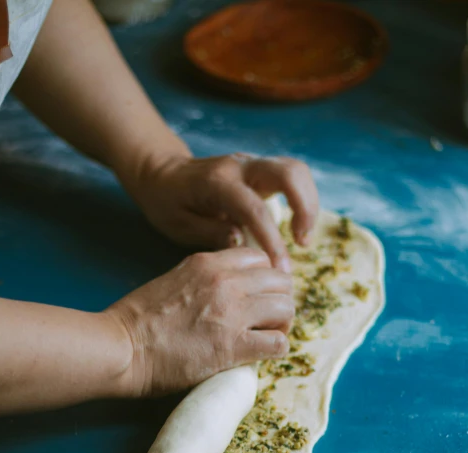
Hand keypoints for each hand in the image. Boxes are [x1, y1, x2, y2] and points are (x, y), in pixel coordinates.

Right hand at [105, 247, 293, 395]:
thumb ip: (202, 279)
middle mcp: (225, 282)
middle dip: (278, 301)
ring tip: (266, 338)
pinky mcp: (232, 346)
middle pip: (280, 281)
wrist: (120, 347)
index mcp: (208, 263)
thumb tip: (225, 292)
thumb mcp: (173, 280)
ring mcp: (231, 313)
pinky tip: (261, 355)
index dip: (264, 281)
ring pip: (286, 309)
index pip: (259, 259)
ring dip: (281, 325)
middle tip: (266, 321)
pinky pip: (278, 343)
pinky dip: (276, 349)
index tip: (256, 298)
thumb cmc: (137, 321)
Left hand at [132, 153, 318, 271]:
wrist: (162, 173)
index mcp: (218, 182)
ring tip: (302, 239)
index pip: (255, 209)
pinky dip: (302, 201)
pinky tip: (295, 228)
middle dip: (305, 208)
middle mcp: (240, 166)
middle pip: (290, 173)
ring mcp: (253, 164)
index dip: (273, 241)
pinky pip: (292, 178)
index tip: (281, 269)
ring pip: (297, 171)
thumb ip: (211, 232)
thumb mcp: (178, 224)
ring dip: (308, 204)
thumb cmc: (168, 202)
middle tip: (302, 243)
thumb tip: (242, 242)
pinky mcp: (261, 169)